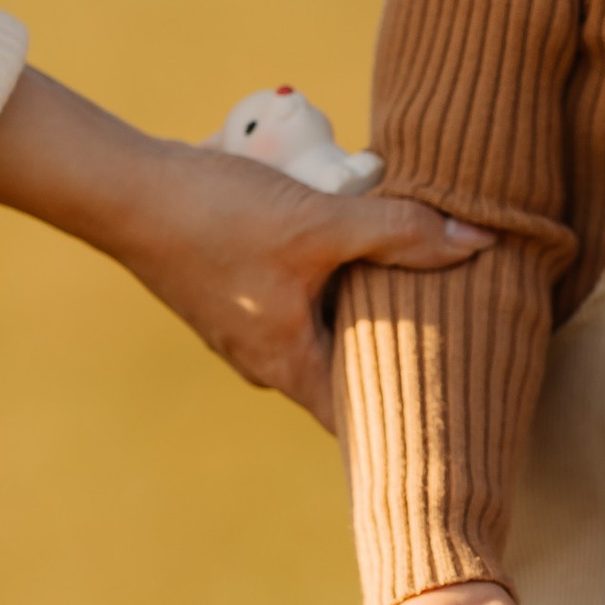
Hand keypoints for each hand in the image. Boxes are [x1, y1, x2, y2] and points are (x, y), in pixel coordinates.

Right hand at [0, 67, 485, 426]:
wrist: (125, 187)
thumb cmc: (216, 218)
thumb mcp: (320, 224)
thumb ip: (400, 233)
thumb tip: (479, 241)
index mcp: (289, 365)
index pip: (364, 417)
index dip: (411, 415)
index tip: (460, 403)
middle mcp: (266, 356)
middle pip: (350, 365)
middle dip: (399, 347)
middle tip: (459, 328)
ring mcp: (246, 322)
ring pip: (324, 322)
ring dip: (364, 299)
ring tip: (419, 273)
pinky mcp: (234, 283)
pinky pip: (298, 289)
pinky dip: (330, 270)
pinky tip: (356, 232)